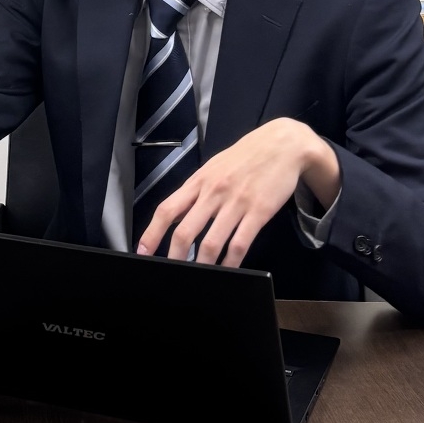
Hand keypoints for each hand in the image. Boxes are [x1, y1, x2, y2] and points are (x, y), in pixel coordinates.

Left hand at [135, 117, 340, 266]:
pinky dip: (231, 262)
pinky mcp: (259, 212)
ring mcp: (235, 203)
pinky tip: (227, 271)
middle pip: (185, 230)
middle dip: (175, 256)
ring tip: (197, 278)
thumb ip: (194, 192)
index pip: (167, 209)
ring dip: (202, 264)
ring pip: (211, 241)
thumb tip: (175, 216)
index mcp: (198, 181)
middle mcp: (212, 193)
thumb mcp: (212, 168)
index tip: (142, 251)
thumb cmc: (243, 158)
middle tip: (169, 273)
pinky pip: (240, 243)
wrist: (281, 144)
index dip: (152, 233)